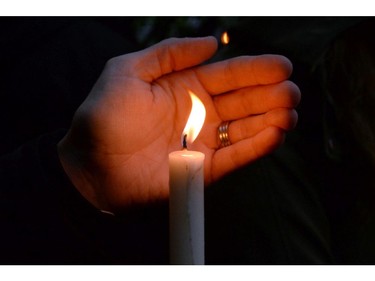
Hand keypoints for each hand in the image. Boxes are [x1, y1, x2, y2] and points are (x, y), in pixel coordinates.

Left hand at [58, 36, 299, 211]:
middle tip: (292, 91)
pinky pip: (235, 156)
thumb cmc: (104, 116)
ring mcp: (203, 142)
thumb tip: (211, 43)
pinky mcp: (203, 169)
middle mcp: (199, 113)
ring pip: (246, 128)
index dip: (257, 70)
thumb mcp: (129, 70)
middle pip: (244, 101)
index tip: (283, 66)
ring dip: (271, 120)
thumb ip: (170, 53)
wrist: (90, 165)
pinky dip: (257, 146)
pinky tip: (276, 134)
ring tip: (291, 112)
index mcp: (185, 87)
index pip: (229, 75)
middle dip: (271, 95)